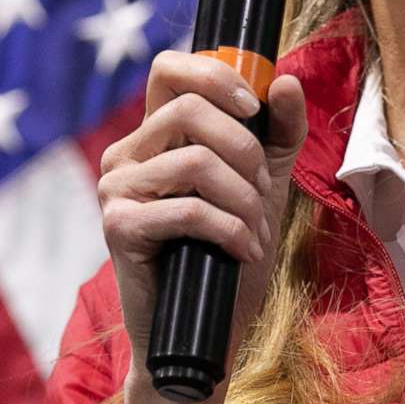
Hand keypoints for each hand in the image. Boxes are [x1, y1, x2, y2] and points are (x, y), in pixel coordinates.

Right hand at [94, 50, 306, 403]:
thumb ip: (277, 134)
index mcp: (157, 136)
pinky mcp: (117, 227)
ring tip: (255, 232)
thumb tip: (287, 81)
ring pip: (193, 162)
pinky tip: (243, 251)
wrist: (207, 335)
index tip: (254, 106)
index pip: (169, 68)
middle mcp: (128, 154)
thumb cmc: (229, 258)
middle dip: (244, 150)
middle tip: (262, 192)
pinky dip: (229, 229)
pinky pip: (185, 209)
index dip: (214, 74)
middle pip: (188, 110)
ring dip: (243, 200)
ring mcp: (116, 189)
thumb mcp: (264, 187)